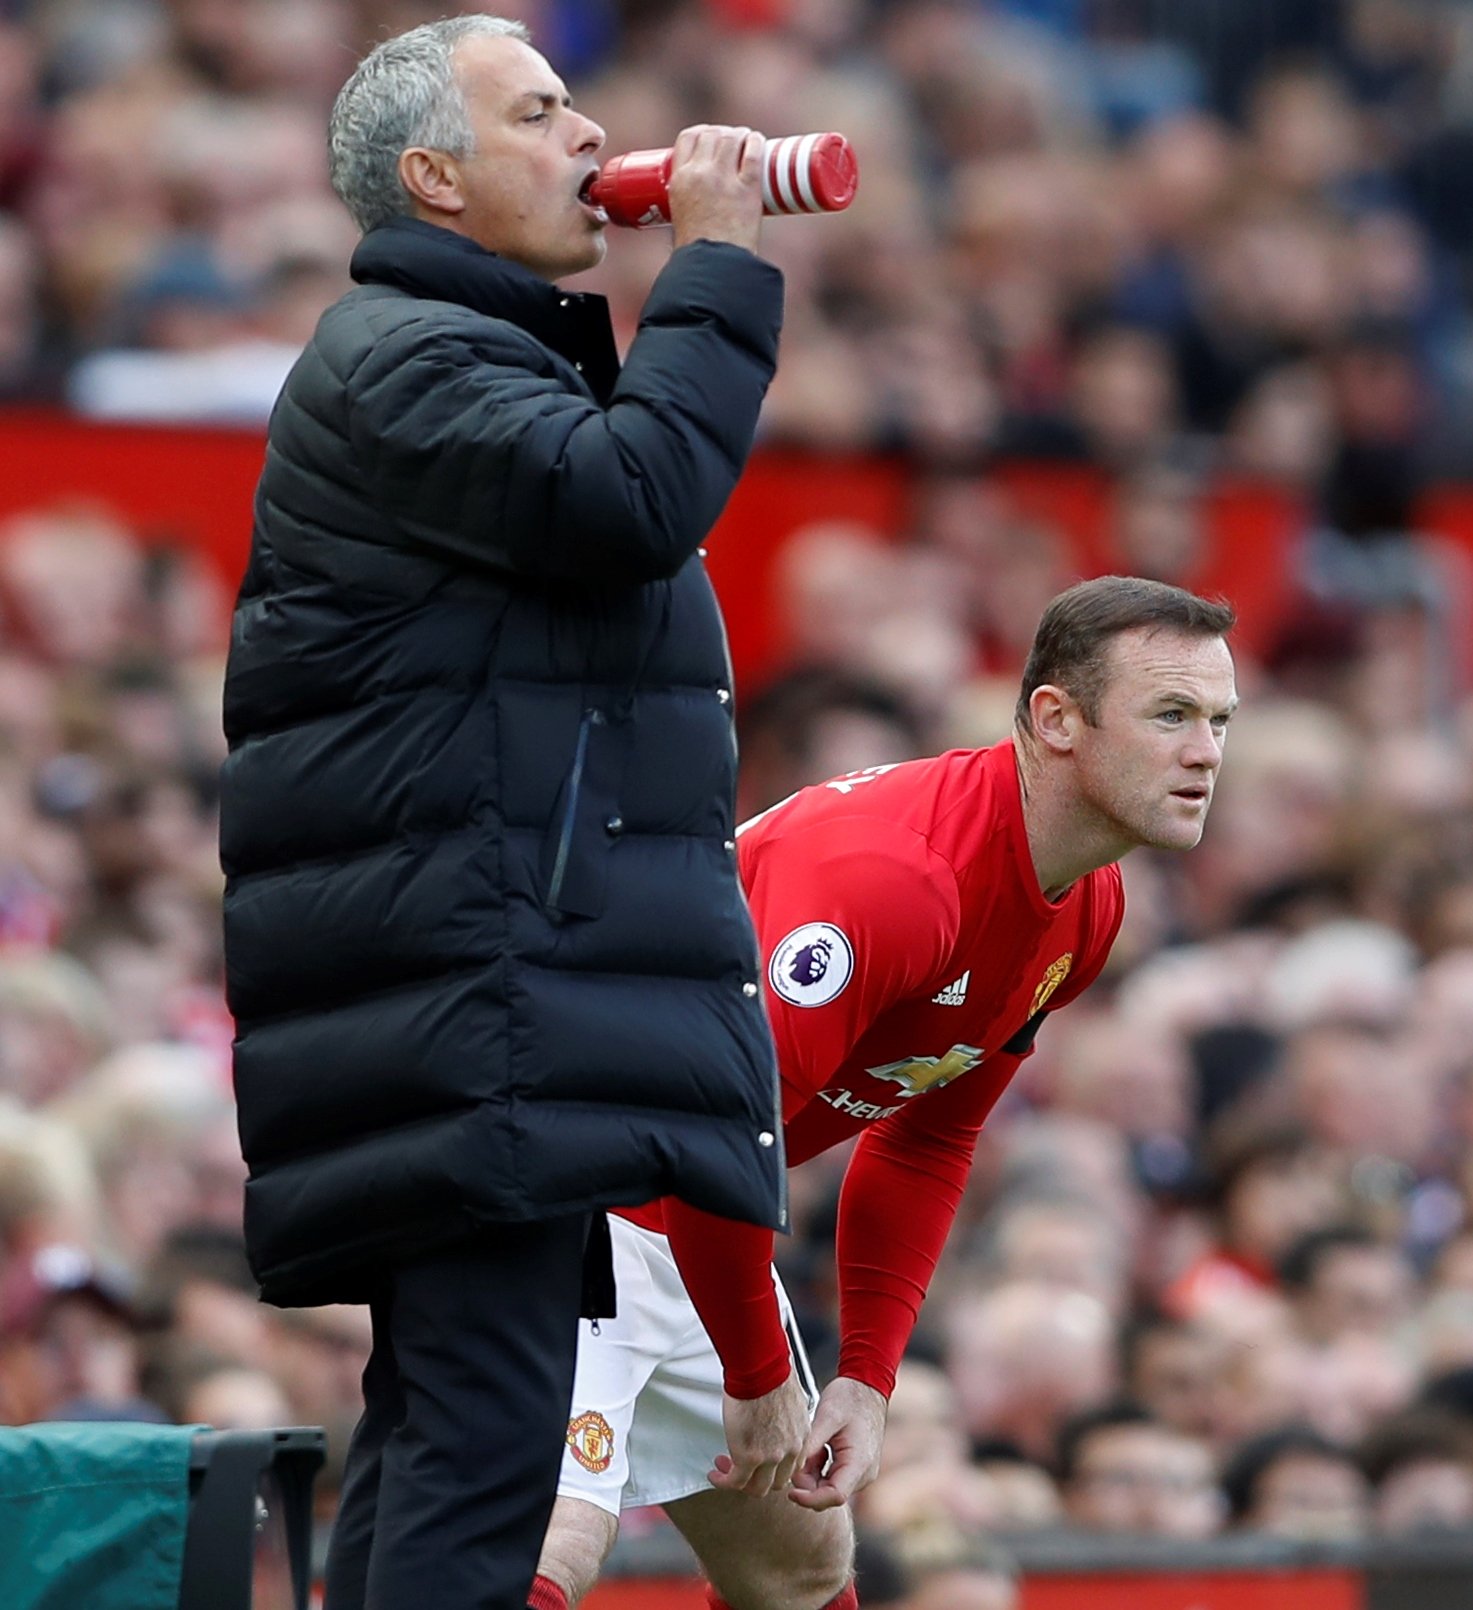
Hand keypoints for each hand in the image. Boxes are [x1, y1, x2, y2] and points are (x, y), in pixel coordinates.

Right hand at [668, 124, 765, 253]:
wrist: (713, 268)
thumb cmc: (697, 252)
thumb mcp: (681, 217)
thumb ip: (691, 199)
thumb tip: (707, 198)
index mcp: (679, 180)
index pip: (687, 138)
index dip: (701, 133)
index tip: (709, 138)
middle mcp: (700, 174)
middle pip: (711, 134)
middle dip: (722, 132)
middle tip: (732, 141)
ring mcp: (725, 179)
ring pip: (732, 138)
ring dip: (740, 134)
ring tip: (746, 140)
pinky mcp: (748, 188)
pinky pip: (754, 153)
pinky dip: (756, 142)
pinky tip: (758, 142)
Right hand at [708, 1368, 809, 1496]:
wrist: (761, 1371)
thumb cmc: (772, 1374)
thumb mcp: (791, 1400)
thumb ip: (786, 1416)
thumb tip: (775, 1414)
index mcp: (801, 1435)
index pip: (793, 1465)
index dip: (776, 1469)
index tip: (765, 1464)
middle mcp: (790, 1449)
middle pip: (777, 1482)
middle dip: (759, 1479)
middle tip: (745, 1471)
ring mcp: (770, 1457)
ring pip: (757, 1488)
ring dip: (741, 1484)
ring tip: (727, 1475)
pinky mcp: (748, 1457)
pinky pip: (735, 1481)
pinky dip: (724, 1482)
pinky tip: (717, 1476)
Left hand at [788, 1376, 886, 1510]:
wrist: (869, 1385)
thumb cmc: (849, 1397)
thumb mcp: (827, 1416)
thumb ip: (811, 1444)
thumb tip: (792, 1471)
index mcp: (859, 1463)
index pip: (834, 1496)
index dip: (809, 1499)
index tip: (789, 1491)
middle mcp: (864, 1474)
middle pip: (829, 1494)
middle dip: (808, 1482)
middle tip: (798, 1456)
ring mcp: (861, 1473)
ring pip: (828, 1487)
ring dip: (813, 1473)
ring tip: (813, 1445)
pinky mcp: (856, 1468)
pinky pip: (833, 1478)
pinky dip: (820, 1468)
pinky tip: (819, 1448)